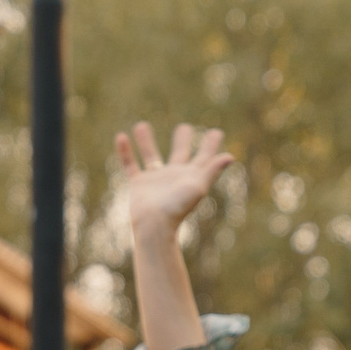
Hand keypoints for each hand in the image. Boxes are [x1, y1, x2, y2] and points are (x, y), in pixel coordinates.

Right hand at [113, 121, 236, 245]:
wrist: (154, 224)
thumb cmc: (177, 207)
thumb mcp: (198, 186)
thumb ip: (212, 169)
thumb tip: (230, 156)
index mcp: (191, 176)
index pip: (204, 157)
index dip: (210, 145)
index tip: (216, 132)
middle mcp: (174, 176)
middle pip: (179, 154)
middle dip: (183, 141)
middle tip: (185, 127)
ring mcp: (155, 180)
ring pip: (150, 156)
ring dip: (146, 141)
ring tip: (141, 124)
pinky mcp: (138, 184)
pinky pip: (130, 164)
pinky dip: (125, 152)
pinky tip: (120, 137)